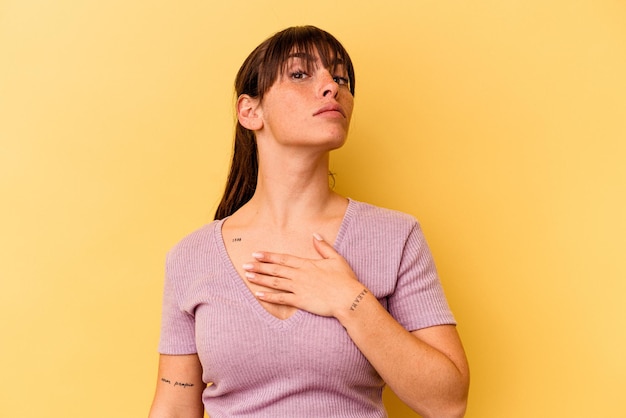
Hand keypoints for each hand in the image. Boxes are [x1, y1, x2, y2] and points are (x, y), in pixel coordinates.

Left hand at [242, 233, 364, 317]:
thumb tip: (315, 235)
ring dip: (260, 279)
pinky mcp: (300, 301)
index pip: (283, 258)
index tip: (257, 254)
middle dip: (259, 267)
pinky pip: (281, 299)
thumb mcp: (336, 259)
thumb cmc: (345, 279)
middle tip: (245, 265)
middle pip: (275, 270)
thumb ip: (324, 247)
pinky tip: (258, 295)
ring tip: (248, 277)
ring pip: (275, 282)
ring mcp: (299, 288)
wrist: (349, 298)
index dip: (269, 256)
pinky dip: (269, 297)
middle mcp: (300, 274)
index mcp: (307, 264)